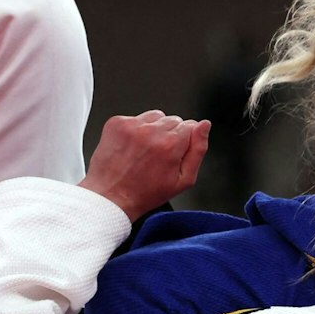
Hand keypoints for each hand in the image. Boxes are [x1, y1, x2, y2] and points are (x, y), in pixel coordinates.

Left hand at [77, 111, 210, 220]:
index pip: (191, 125)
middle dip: (170, 135)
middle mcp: (151, 131)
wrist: (110, 197)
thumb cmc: (145, 193)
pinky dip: (136, 129)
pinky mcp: (116, 123)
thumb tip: (204, 126)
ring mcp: (132, 125)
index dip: (185, 141)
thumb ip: (198, 150)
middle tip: (158, 156)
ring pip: (156, 116)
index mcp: (170, 144)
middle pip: (174, 119)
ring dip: (154, 129)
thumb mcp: (183, 181)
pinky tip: (132, 147)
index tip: (174, 154)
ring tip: (145, 151)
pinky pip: (136, 118)